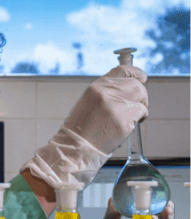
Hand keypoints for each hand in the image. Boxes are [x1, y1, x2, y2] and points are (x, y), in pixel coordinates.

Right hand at [21, 66, 147, 187]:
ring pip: (142, 96)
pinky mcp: (125, 119)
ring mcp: (116, 105)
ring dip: (141, 106)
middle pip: (136, 84)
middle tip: (137, 107)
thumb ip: (105, 94)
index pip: (122, 71)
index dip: (135, 73)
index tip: (142, 77)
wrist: (75, 148)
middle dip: (140, 95)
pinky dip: (139, 119)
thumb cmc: (80, 130)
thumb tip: (125, 91)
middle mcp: (106, 92)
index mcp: (96, 87)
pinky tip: (129, 126)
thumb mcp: (88, 104)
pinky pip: (142, 112)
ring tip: (132, 117)